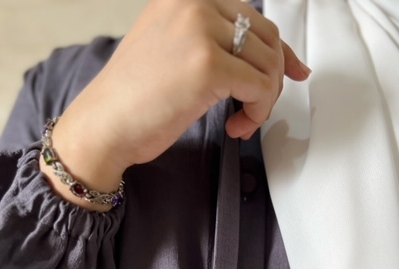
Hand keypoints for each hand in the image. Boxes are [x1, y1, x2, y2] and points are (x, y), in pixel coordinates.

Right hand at [50, 0, 308, 189]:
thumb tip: (269, 58)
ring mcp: (202, 32)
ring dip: (263, 102)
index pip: (254, 19)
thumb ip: (215, 44)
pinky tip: (236, 128)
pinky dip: (257, 114)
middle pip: (267, 41)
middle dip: (271, 82)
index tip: (294, 73)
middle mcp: (196, 5)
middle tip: (254, 110)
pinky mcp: (208, 66)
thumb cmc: (134, 100)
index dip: (280, 52)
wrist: (104, 125)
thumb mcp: (174, 52)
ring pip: (269, 65)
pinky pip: (261, 89)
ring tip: (241, 122)